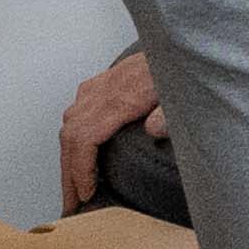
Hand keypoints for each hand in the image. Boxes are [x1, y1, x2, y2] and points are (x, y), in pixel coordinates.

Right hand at [57, 47, 167, 216]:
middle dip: (68, 175)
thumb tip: (154, 130)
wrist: (178, 43)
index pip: (84, 139)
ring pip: (69, 125)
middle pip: (71, 138)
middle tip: (71, 204)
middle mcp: (103, 92)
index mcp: (120, 99)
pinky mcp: (102, 83)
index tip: (85, 193)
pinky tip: (78, 152)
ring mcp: (99, 87)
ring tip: (73, 186)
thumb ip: (169, 113)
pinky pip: (76, 111)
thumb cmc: (180, 70)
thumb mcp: (181, 95)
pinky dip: (72, 136)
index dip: (80, 170)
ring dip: (68, 158)